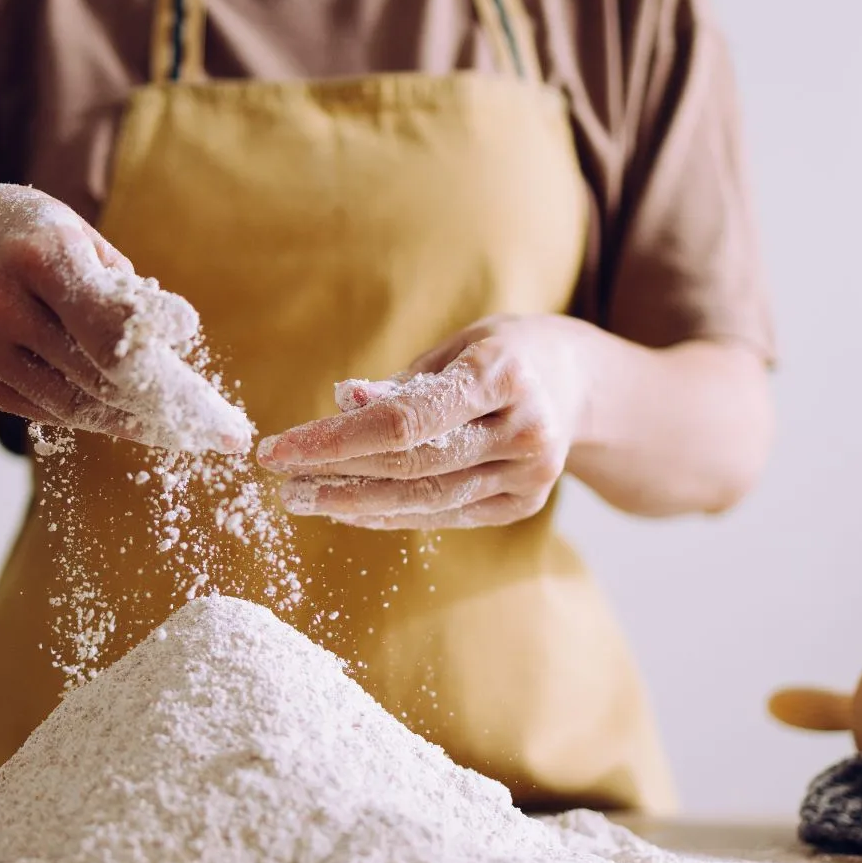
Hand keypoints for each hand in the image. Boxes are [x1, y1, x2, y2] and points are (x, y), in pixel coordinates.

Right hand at [0, 184, 247, 452]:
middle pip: (100, 377)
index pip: (111, 328)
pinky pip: (46, 412)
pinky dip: (89, 413)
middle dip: (166, 407)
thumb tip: (173, 344)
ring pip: (74, 406)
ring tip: (184, 431)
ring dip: (134, 420)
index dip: (163, 363)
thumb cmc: (36, 238)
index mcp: (38, 253)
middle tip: (221, 431)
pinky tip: (123, 414)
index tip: (210, 396)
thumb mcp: (82, 238)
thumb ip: (125, 293)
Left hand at [258, 314, 592, 528]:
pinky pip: (444, 515)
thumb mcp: (456, 347)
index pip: (405, 420)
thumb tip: (342, 404)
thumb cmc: (504, 355)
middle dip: (336, 474)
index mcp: (504, 373)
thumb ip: (401, 384)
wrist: (582, 386)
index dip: (335, 439)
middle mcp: (524, 429)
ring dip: (355, 503)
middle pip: (411, 465)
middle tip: (282, 479)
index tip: (279, 448)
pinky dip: (392, 514)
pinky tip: (349, 509)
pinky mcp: (523, 504)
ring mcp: (530, 475)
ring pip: (426, 499)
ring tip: (304, 498)